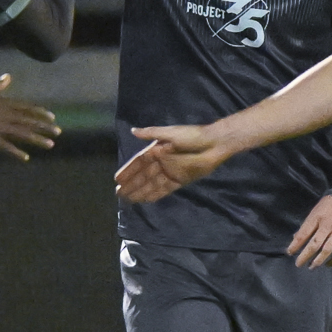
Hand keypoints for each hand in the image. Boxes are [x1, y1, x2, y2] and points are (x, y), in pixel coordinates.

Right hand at [0, 74, 58, 159]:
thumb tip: (8, 77)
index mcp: (3, 103)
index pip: (27, 108)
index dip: (40, 113)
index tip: (52, 117)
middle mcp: (5, 115)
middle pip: (29, 121)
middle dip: (45, 127)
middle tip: (58, 132)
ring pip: (22, 134)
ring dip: (37, 139)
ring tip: (51, 144)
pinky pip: (6, 147)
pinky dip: (16, 153)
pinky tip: (26, 158)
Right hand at [115, 124, 234, 203]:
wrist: (214, 144)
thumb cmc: (192, 136)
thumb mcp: (170, 132)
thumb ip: (152, 133)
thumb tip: (133, 131)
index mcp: (157, 150)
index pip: (139, 162)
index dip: (128, 171)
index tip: (117, 180)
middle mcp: (162, 162)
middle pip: (144, 176)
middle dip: (131, 185)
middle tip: (118, 194)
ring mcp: (171, 172)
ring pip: (152, 184)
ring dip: (140, 191)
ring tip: (127, 200)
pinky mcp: (181, 180)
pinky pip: (165, 189)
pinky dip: (155, 194)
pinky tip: (144, 200)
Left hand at [289, 195, 331, 267]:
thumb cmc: (328, 206)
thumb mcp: (314, 212)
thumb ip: (307, 226)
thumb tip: (295, 239)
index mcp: (317, 217)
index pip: (303, 234)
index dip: (295, 245)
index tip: (290, 253)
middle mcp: (328, 224)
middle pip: (315, 244)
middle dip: (305, 256)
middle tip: (299, 264)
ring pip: (328, 250)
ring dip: (318, 261)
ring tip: (312, 266)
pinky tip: (329, 263)